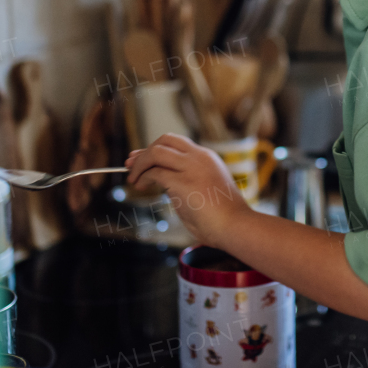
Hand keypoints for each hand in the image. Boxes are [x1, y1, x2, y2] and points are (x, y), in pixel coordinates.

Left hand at [125, 133, 250, 246]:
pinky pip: (155, 173)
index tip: (140, 158)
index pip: (176, 143)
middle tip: (130, 164)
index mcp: (207, 158)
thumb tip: (163, 181)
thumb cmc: (223, 218)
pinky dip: (143, 177)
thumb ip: (187, 181)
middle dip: (145, 151)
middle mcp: (200, 157)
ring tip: (132, 178)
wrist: (237, 227)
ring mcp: (192, 168)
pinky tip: (140, 186)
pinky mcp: (183, 183)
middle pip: (165, 140)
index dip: (155, 148)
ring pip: (156, 152)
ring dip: (140, 164)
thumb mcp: (206, 189)